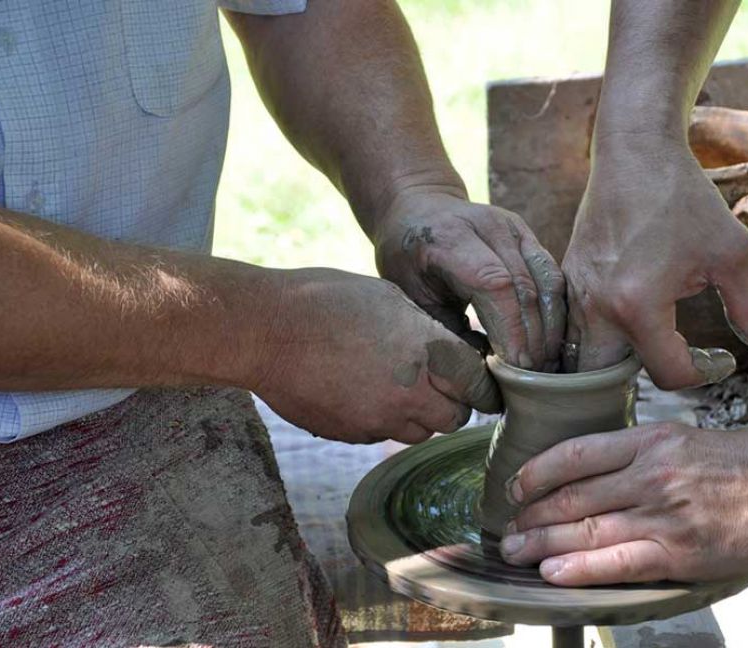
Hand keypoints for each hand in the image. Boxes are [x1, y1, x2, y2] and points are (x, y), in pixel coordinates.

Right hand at [252, 268, 500, 443]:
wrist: (265, 331)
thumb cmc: (324, 301)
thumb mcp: (388, 298)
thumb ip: (424, 329)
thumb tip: (446, 347)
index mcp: (427, 350)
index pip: (479, 384)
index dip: (482, 384)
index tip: (479, 382)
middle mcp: (411, 391)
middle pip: (456, 417)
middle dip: (452, 403)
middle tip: (438, 384)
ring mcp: (380, 419)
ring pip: (422, 431)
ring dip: (419, 415)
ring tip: (396, 386)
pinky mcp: (353, 434)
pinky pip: (383, 435)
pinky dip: (383, 420)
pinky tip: (363, 393)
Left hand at [373, 188, 565, 370]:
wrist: (418, 208)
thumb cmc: (407, 257)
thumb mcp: (411, 294)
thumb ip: (444, 329)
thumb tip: (480, 370)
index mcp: (450, 238)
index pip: (496, 285)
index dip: (512, 329)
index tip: (518, 367)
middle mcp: (489, 226)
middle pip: (526, 287)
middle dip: (534, 337)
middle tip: (535, 375)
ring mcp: (514, 227)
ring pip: (548, 281)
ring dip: (551, 327)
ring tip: (547, 363)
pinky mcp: (528, 234)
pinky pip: (552, 275)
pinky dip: (554, 310)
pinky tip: (550, 339)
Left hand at [499, 422, 747, 584]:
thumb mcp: (695, 439)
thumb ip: (650, 453)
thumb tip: (607, 472)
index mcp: (653, 440)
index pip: (575, 453)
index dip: (536, 472)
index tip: (516, 486)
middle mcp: (652, 473)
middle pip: (572, 494)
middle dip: (531, 514)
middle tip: (506, 528)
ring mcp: (666, 513)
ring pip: (586, 528)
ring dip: (543, 543)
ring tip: (515, 551)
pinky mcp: (684, 551)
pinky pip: (620, 561)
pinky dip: (581, 568)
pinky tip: (554, 572)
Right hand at [561, 133, 747, 386]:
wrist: (634, 154)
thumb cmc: (683, 199)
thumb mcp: (732, 251)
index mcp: (637, 307)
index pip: (668, 373)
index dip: (704, 373)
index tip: (722, 356)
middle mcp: (596, 307)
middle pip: (608, 379)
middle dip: (643, 380)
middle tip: (678, 359)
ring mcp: (576, 294)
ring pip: (584, 357)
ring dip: (617, 362)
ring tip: (656, 342)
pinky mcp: (567, 279)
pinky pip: (575, 327)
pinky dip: (599, 336)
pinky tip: (632, 317)